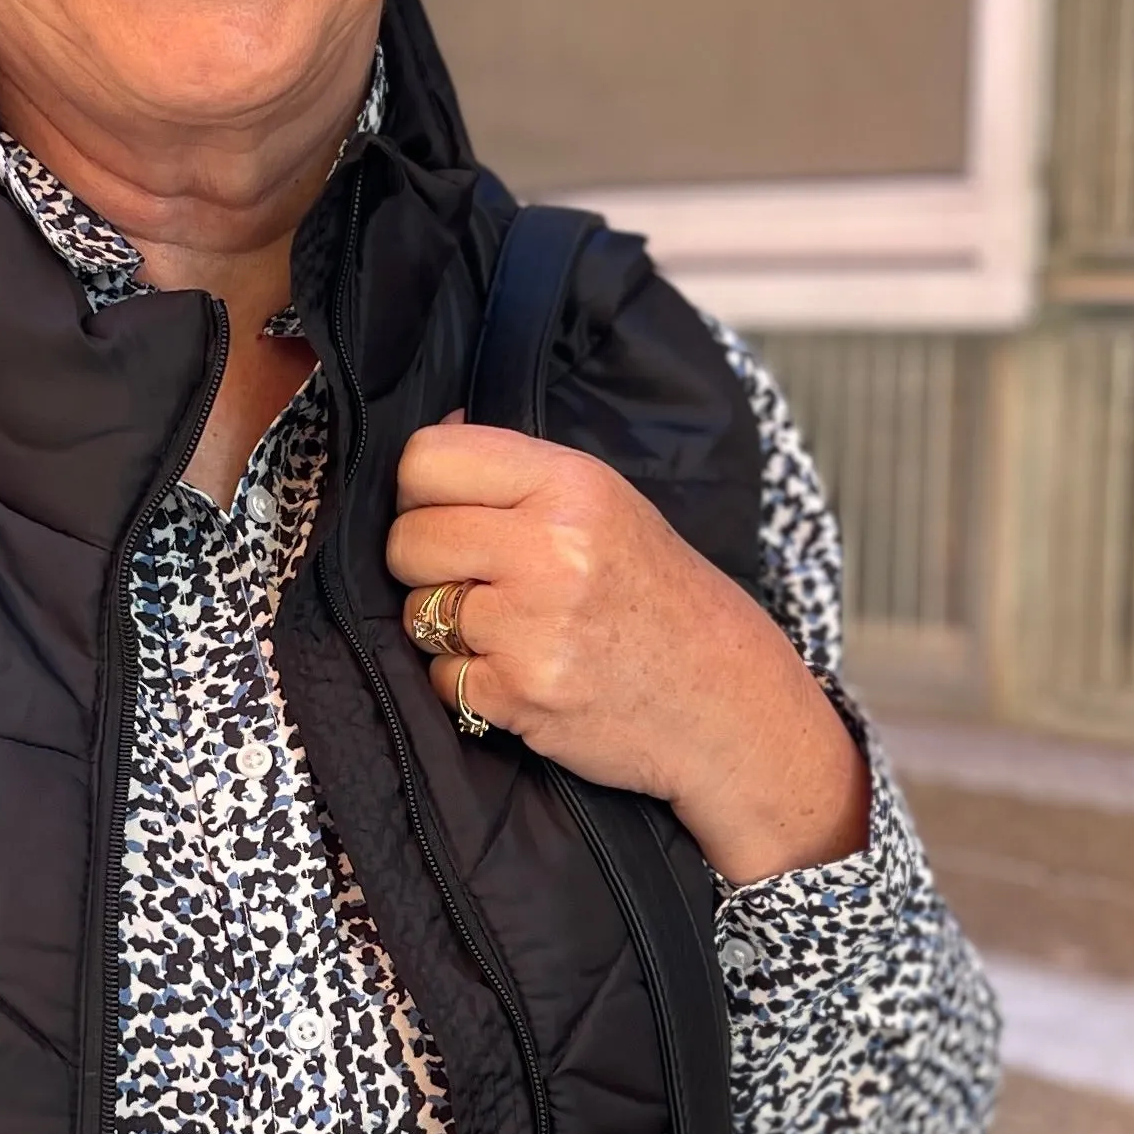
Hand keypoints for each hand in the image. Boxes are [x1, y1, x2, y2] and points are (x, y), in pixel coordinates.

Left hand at [387, 419, 869, 885]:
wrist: (727, 701)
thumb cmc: (662, 599)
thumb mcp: (608, 505)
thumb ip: (520, 473)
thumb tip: (435, 432)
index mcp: (572, 485)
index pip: (425, 458)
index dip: (420, 491)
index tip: (445, 511)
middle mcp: (551, 549)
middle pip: (406, 539)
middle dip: (424, 564)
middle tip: (477, 580)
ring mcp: (533, 627)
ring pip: (416, 613)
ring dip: (445, 627)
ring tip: (511, 629)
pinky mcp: (519, 695)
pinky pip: (439, 677)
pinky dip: (466, 682)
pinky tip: (520, 672)